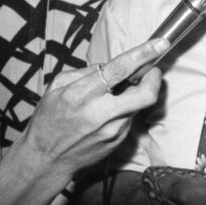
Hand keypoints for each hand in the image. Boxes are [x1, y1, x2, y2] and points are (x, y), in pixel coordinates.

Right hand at [15, 38, 168, 181]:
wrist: (45, 160)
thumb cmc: (48, 120)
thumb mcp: (56, 88)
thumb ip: (85, 72)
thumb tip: (111, 65)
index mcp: (81, 94)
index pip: (119, 70)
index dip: (143, 55)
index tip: (160, 44)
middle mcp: (100, 113)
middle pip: (145, 94)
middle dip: (154, 79)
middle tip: (151, 72)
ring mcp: (112, 130)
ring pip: (138, 105)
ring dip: (134, 95)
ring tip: (113, 97)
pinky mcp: (118, 141)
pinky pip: (129, 118)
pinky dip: (124, 111)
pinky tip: (106, 115)